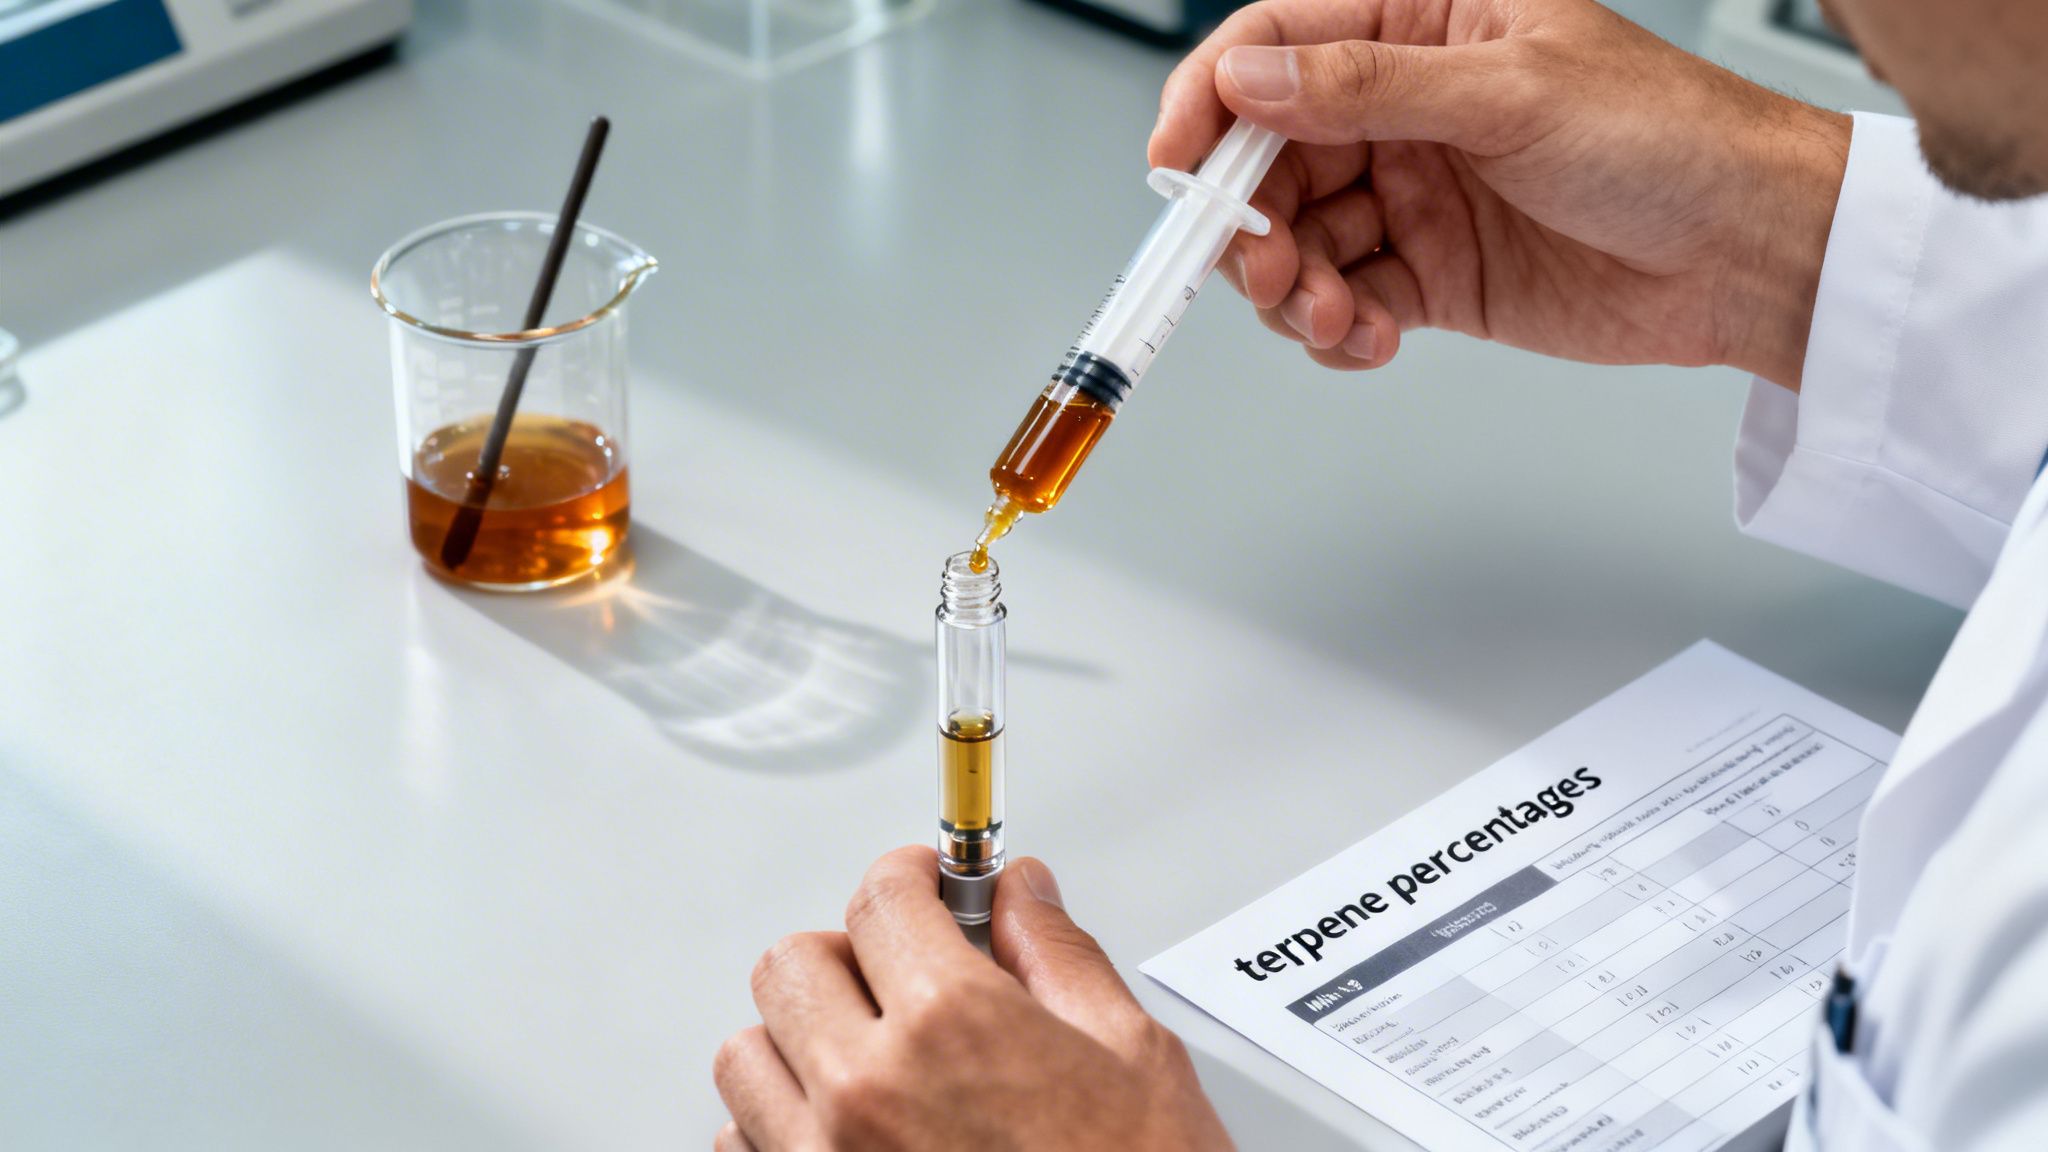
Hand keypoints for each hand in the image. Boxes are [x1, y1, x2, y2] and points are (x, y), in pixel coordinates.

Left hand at [713, 846, 1231, 1150]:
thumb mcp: (1133, 1058)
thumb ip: (1057, 958)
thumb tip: (1022, 898)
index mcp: (951, 1027)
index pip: (881, 899)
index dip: (910, 876)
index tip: (925, 883)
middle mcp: (867, 1092)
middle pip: (794, 965)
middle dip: (852, 954)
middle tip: (907, 972)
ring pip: (748, 1054)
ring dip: (801, 1039)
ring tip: (871, 1055)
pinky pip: (741, 1148)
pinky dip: (779, 1128)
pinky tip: (847, 1131)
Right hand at [1151, 0, 1849, 386]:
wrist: (1748, 252)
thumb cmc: (1669, 138)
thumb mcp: (1512, 93)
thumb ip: (1370, 88)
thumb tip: (1254, 81)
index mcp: (1422, 23)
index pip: (1277, 45)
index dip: (1211, 103)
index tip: (1178, 168)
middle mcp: (1406, 107)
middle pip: (1271, 156)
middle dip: (1251, 218)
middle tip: (1265, 262)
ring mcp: (1415, 192)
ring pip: (1299, 240)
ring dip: (1295, 287)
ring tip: (1335, 314)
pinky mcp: (1432, 275)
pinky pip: (1346, 302)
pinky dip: (1339, 330)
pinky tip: (1370, 336)